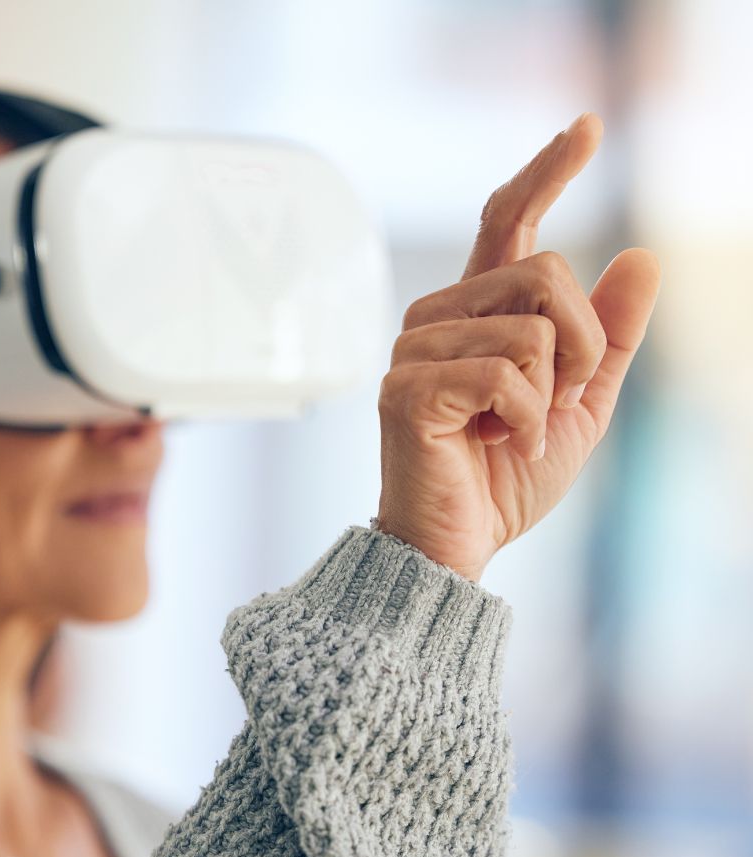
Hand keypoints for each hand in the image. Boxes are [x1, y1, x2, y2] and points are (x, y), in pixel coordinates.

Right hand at [375, 113, 660, 581]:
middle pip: (546, 273)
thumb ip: (608, 336)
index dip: (547, 171)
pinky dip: (527, 420)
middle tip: (560, 404)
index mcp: (477, 311)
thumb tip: (641, 257)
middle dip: (582, 347)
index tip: (586, 125)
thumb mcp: (582, 401)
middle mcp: (439, 316)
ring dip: (552, 395)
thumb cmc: (506, 474)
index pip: (509, 221)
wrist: (461, 541)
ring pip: (531, 330)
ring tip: (521, 431)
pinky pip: (504, 375)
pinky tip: (501, 442)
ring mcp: (415, 349)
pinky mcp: (406, 388)